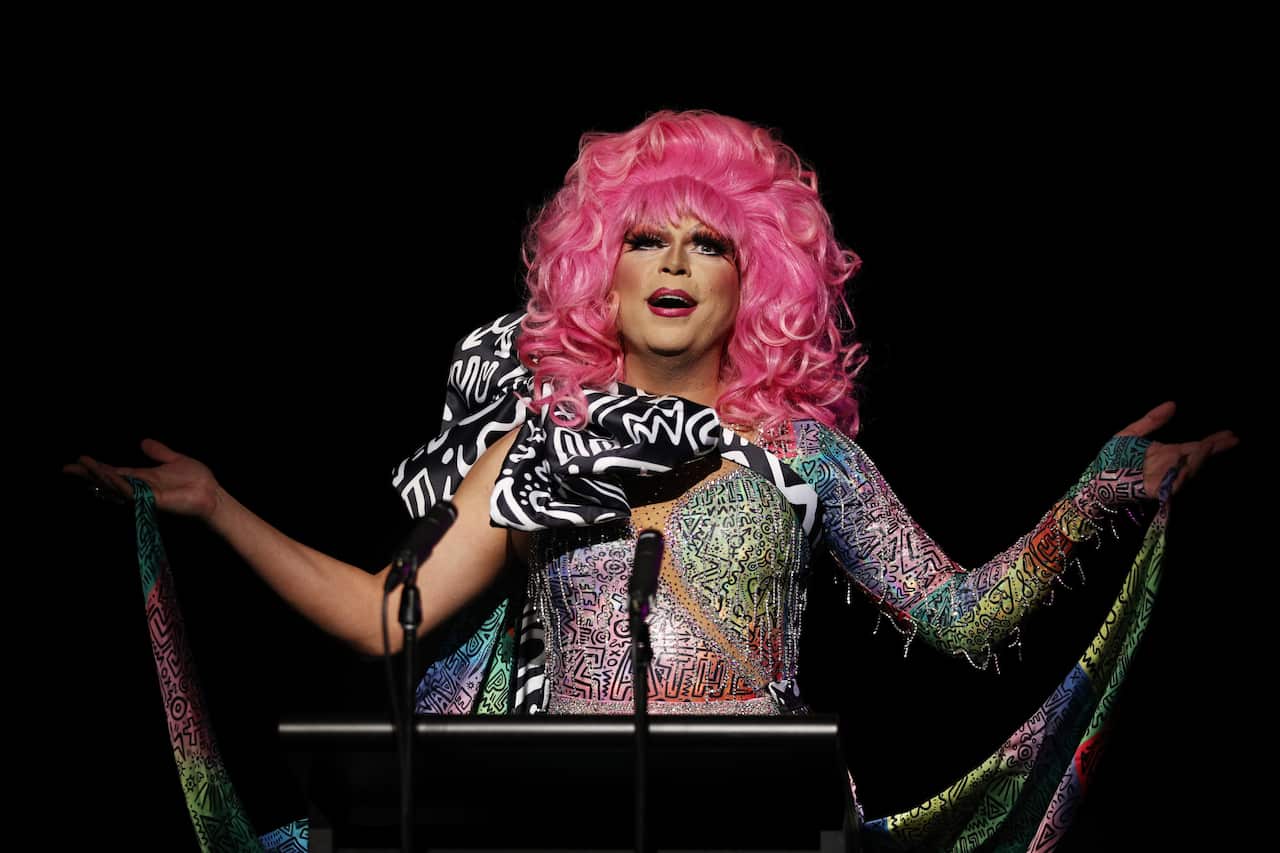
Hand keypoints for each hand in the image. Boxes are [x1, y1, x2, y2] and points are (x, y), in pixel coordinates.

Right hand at [63, 439, 221, 520]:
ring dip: (100, 477)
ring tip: (84, 466)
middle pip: (109, 481)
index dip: (96, 468)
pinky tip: (107, 476)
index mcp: (143, 478)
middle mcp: (140, 487)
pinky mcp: (153, 500)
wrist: (212, 494)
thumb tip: (143, 442)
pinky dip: (119, 484)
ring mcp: (145, 495)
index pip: (114, 472)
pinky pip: (132, 492)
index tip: (77, 462)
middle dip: (89, 474)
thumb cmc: (197, 481)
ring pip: (117, 486)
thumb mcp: (175, 460)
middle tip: (69, 467)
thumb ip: (159, 453)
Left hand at [1116, 401, 1239, 496]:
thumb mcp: (1131, 434)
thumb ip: (1151, 420)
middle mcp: (1170, 467)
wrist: (1093, 480)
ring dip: (1199, 459)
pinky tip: (1188, 465)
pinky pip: (1174, 485)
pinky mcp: (1155, 491)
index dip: (1213, 441)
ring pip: (1188, 470)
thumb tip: (1173, 404)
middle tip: (1231, 440)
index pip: (1195, 447)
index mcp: (1167, 453)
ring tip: (1209, 445)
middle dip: (1214, 450)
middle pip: (1197, 458)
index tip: (1230, 435)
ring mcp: (1164, 479)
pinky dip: (1182, 476)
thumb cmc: (1111, 459)